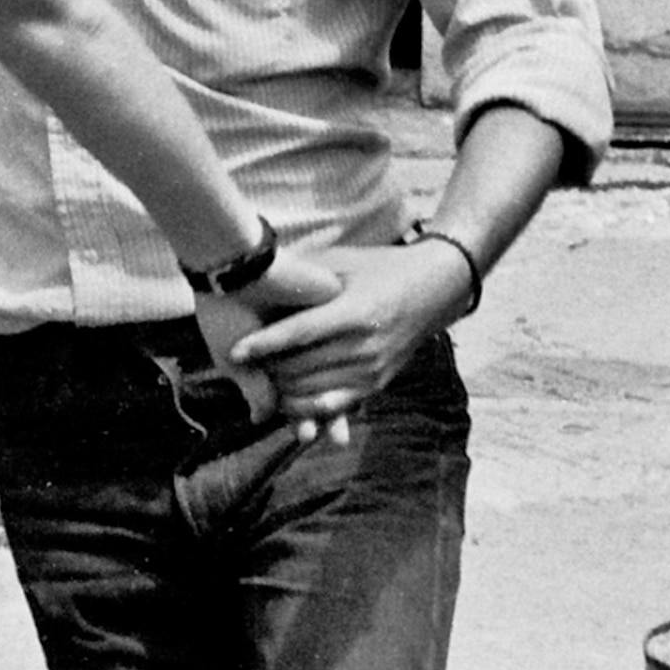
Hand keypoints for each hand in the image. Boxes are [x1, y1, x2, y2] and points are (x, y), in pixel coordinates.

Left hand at [230, 241, 469, 443]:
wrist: (434, 290)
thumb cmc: (380, 268)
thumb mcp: (343, 262)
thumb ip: (304, 272)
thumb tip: (258, 271)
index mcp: (356, 312)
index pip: (300, 333)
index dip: (265, 344)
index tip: (235, 352)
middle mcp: (366, 346)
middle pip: (302, 367)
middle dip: (267, 369)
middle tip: (242, 365)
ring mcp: (373, 370)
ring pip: (313, 392)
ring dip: (282, 390)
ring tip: (259, 379)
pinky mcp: (376, 385)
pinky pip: (333, 406)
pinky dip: (305, 408)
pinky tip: (285, 400)